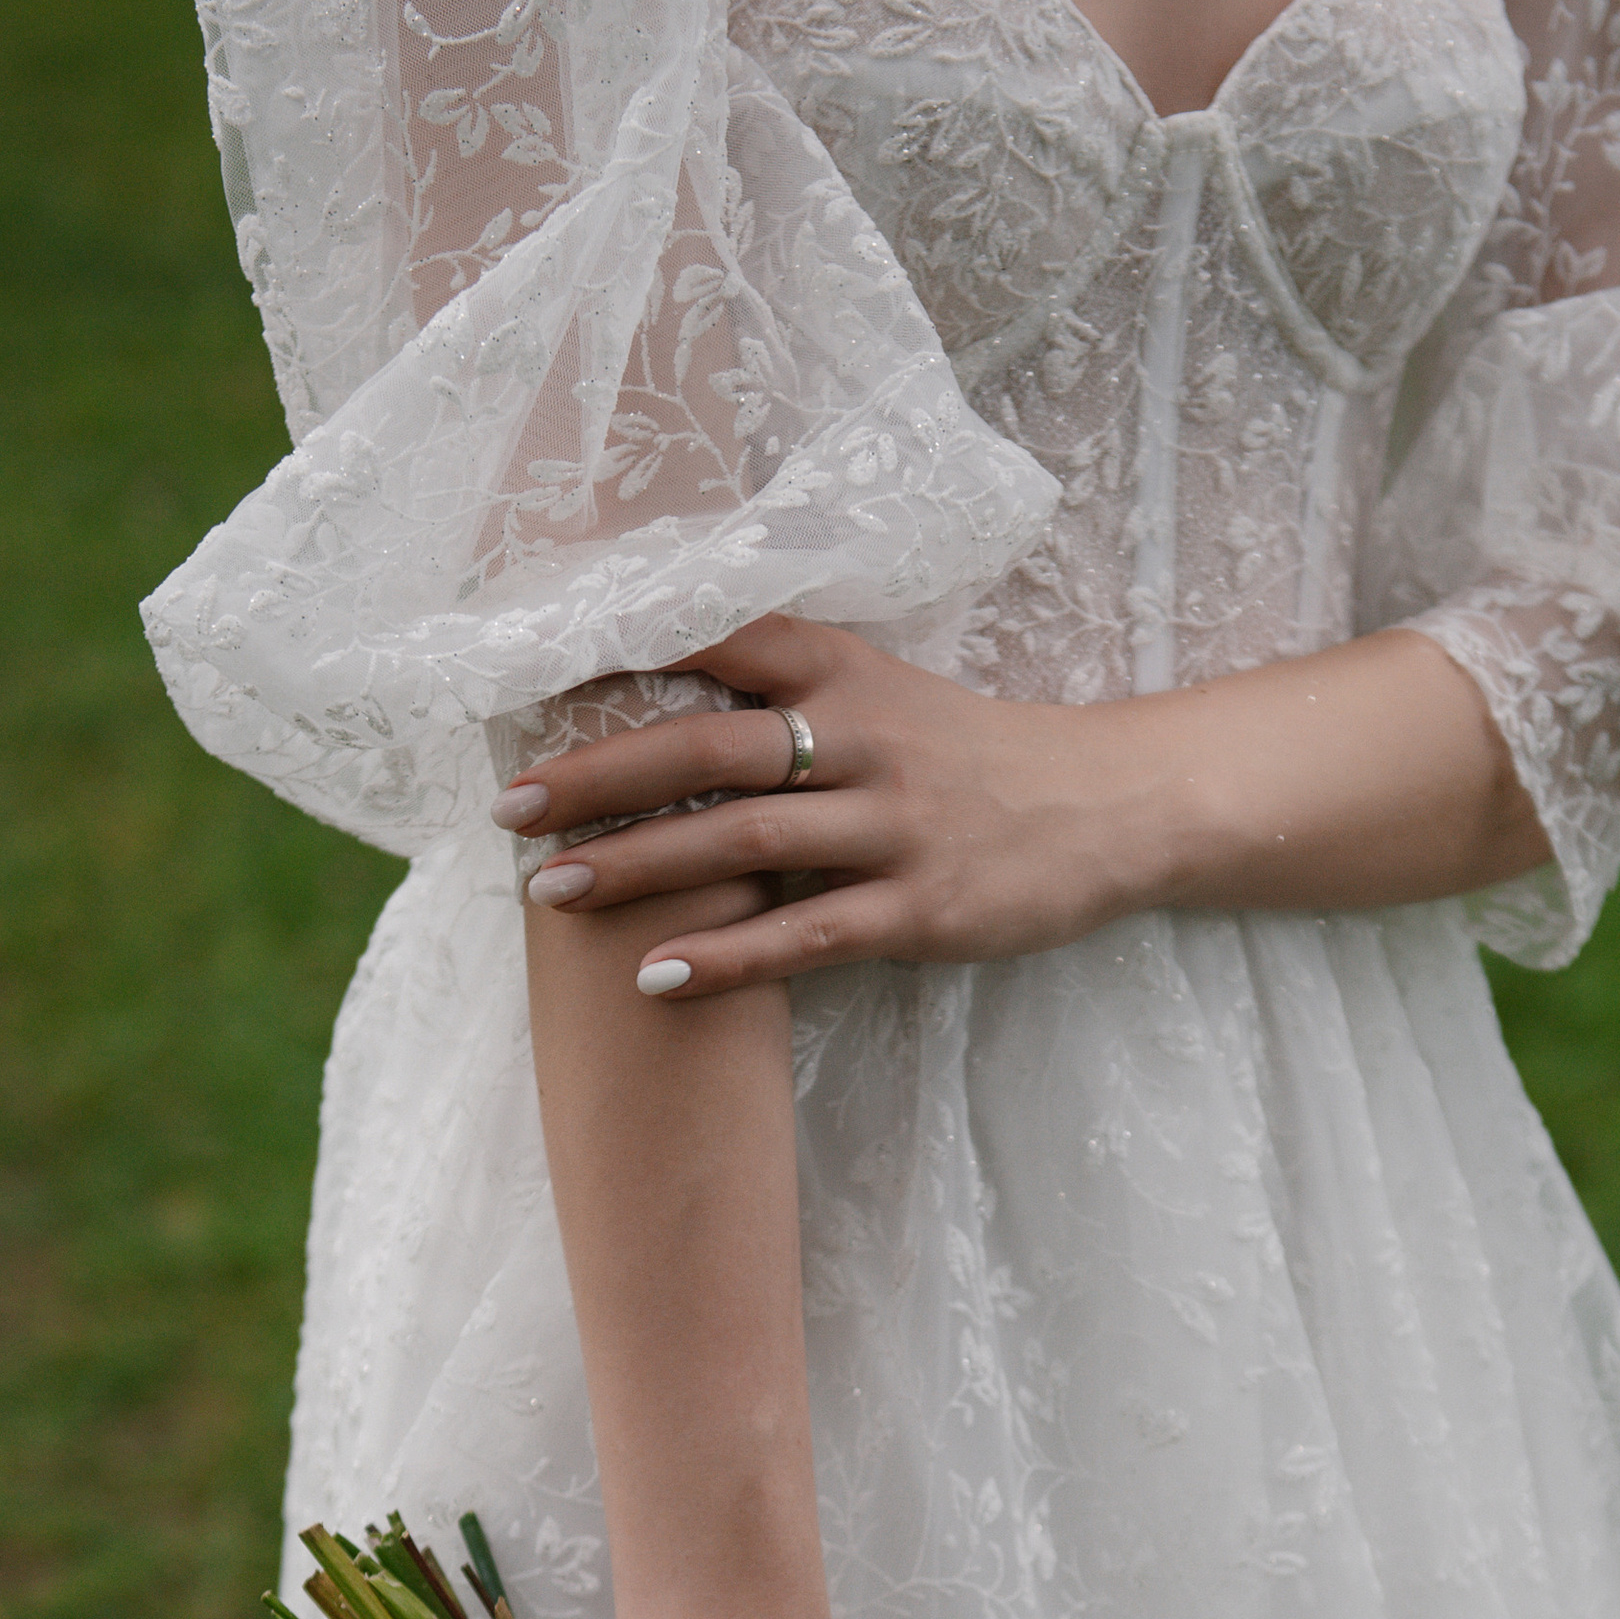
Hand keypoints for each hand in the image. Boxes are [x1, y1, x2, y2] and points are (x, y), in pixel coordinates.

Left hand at [495, 614, 1158, 996]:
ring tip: (552, 893)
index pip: (717, 641)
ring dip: (639, 867)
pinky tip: (654, 977)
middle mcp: (864, 736)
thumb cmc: (975, 755)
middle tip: (509, 810)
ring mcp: (894, 824)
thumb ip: (789, 687)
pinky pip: (803, 934)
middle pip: (706, 744)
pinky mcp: (921, 907)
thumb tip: (659, 692)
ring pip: (743, 839)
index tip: (528, 679)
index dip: (621, 654)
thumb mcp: (888, 692)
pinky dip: (723, 957)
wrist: (1110, 807)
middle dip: (598, 778)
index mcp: (845, 670)